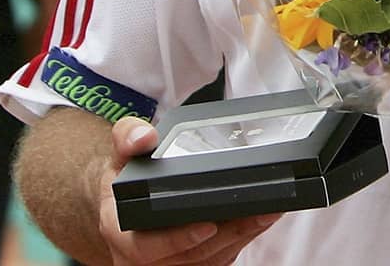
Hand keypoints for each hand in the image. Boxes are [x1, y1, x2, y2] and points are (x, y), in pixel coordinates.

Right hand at [95, 116, 281, 264]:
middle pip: (190, 255)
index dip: (178, 239)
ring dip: (242, 237)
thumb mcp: (121, 155)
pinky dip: (242, 240)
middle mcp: (140, 256)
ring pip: (209, 259)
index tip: (209, 226)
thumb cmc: (128, 178)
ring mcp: (168, 263)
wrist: (126, 201)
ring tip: (268, 213)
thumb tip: (142, 137)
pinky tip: (260, 221)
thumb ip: (128, 138)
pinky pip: (218, 259)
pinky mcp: (191, 264)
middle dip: (228, 235)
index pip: (146, 247)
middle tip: (260, 213)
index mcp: (120, 232)